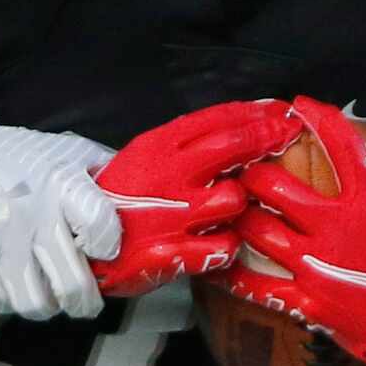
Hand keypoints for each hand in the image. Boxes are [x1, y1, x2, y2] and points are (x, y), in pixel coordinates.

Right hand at [91, 100, 297, 297]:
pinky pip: (223, 246)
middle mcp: (166, 175)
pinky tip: (226, 242)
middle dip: (266, 138)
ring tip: (239, 205)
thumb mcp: (145, 159)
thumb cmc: (120, 201)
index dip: (255, 113)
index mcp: (157, 146)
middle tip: (287, 136)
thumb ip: (186, 145)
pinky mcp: (170, 253)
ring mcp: (169, 215)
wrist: (78, 245)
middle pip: (231, 146)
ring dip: (244, 201)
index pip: (215, 119)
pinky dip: (231, 245)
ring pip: (233, 198)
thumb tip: (237, 126)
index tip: (281, 111)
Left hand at [222, 97, 365, 365]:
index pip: (339, 146)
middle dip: (255, 171)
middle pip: (275, 188)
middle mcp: (336, 230)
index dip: (318, 118)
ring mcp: (318, 267)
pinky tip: (221, 263)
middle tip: (247, 164)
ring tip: (230, 207)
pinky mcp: (309, 302)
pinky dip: (236, 274)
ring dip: (242, 216)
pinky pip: (260, 286)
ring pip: (259, 232)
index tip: (300, 106)